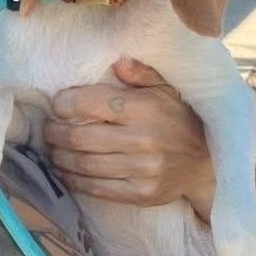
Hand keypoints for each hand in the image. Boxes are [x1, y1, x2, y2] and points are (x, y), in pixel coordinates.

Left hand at [44, 58, 215, 216]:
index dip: (65, 104)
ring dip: (60, 157)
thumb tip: (117, 61)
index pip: (92, 104)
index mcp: (145, 109)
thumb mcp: (167, 88)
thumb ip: (141, 73)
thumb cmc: (180, 119)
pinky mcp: (140, 194)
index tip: (57, 105)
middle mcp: (142, 140)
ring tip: (53, 149)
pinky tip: (65, 171)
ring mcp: (142, 170)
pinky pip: (96, 188)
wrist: (207, 163)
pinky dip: (74, 180)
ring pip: (84, 164)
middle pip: (81, 137)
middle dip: (55, 133)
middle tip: (48, 129)